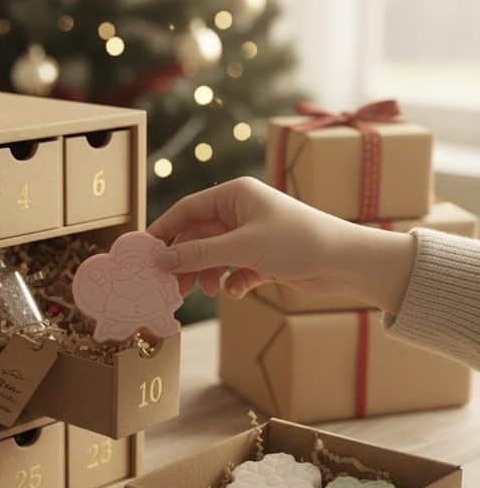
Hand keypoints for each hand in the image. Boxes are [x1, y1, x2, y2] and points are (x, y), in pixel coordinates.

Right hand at [148, 177, 414, 313]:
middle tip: (170, 288)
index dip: (163, 231)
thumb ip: (199, 254)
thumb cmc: (297, 241)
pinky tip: (238, 291)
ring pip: (213, 257)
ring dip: (206, 275)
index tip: (143, 254)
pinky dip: (231, 283)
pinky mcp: (262, 257)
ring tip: (207, 292)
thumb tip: (161, 260)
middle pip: (197, 237)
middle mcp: (240, 211)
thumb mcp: (242, 247)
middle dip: (185, 262)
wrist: (344, 262)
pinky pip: (233, 270)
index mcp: (234, 195)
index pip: (187, 209)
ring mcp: (251, 235)